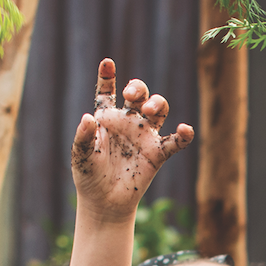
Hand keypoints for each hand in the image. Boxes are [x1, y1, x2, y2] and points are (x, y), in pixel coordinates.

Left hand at [71, 59, 192, 222]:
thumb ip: (84, 135)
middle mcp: (128, 122)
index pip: (108, 91)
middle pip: (139, 94)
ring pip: (159, 110)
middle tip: (132, 96)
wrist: (104, 202)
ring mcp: (144, 136)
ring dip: (157, 104)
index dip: (108, 76)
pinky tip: (185, 130)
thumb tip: (89, 117)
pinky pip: (174, 142)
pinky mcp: (157, 154)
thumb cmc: (89, 176)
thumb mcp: (81, 155)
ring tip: (150, 111)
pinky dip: (183, 135)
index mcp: (107, 117)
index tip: (107, 63)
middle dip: (139, 88)